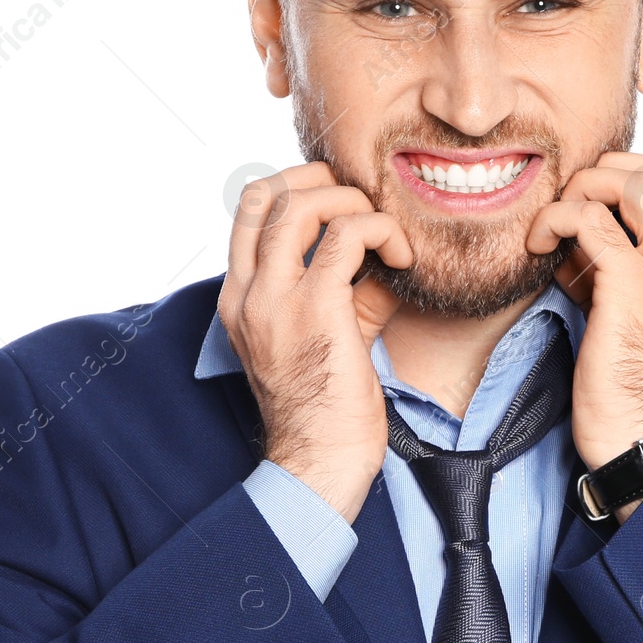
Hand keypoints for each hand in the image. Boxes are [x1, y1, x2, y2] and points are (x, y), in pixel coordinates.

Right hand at [218, 160, 412, 523]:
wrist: (320, 462)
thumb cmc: (328, 409)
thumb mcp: (328, 336)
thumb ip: (347, 291)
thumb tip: (387, 257)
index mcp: (239, 299)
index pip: (249, 213)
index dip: (296, 189)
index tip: (340, 204)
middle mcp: (247, 293)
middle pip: (265, 193)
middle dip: (320, 180)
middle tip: (361, 201)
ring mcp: (275, 299)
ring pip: (300, 203)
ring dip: (352, 202)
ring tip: (383, 233)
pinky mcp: (315, 309)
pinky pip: (348, 236)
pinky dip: (381, 232)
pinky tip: (403, 259)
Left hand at [527, 153, 642, 519]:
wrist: (641, 439)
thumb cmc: (629, 391)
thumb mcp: (631, 318)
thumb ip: (616, 275)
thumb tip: (576, 242)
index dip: (632, 178)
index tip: (592, 204)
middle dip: (611, 170)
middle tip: (571, 200)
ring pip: (637, 183)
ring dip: (585, 188)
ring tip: (555, 223)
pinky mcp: (631, 287)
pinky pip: (592, 221)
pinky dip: (557, 220)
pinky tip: (539, 246)